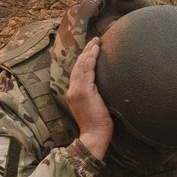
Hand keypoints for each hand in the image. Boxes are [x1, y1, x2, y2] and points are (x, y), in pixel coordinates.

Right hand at [68, 38, 112, 157]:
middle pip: (78, 66)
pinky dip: (90, 58)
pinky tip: (95, 50)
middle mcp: (72, 90)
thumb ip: (94, 95)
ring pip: (81, 66)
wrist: (94, 136)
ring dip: (89, 52)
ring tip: (96, 42)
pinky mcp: (83, 91)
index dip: (83, 59)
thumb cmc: (98, 124)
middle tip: (94, 40)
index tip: (91, 49)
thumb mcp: (94, 106)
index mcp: (73, 93)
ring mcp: (76, 90)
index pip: (77, 72)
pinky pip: (86, 70)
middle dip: (86, 52)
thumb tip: (105, 86)